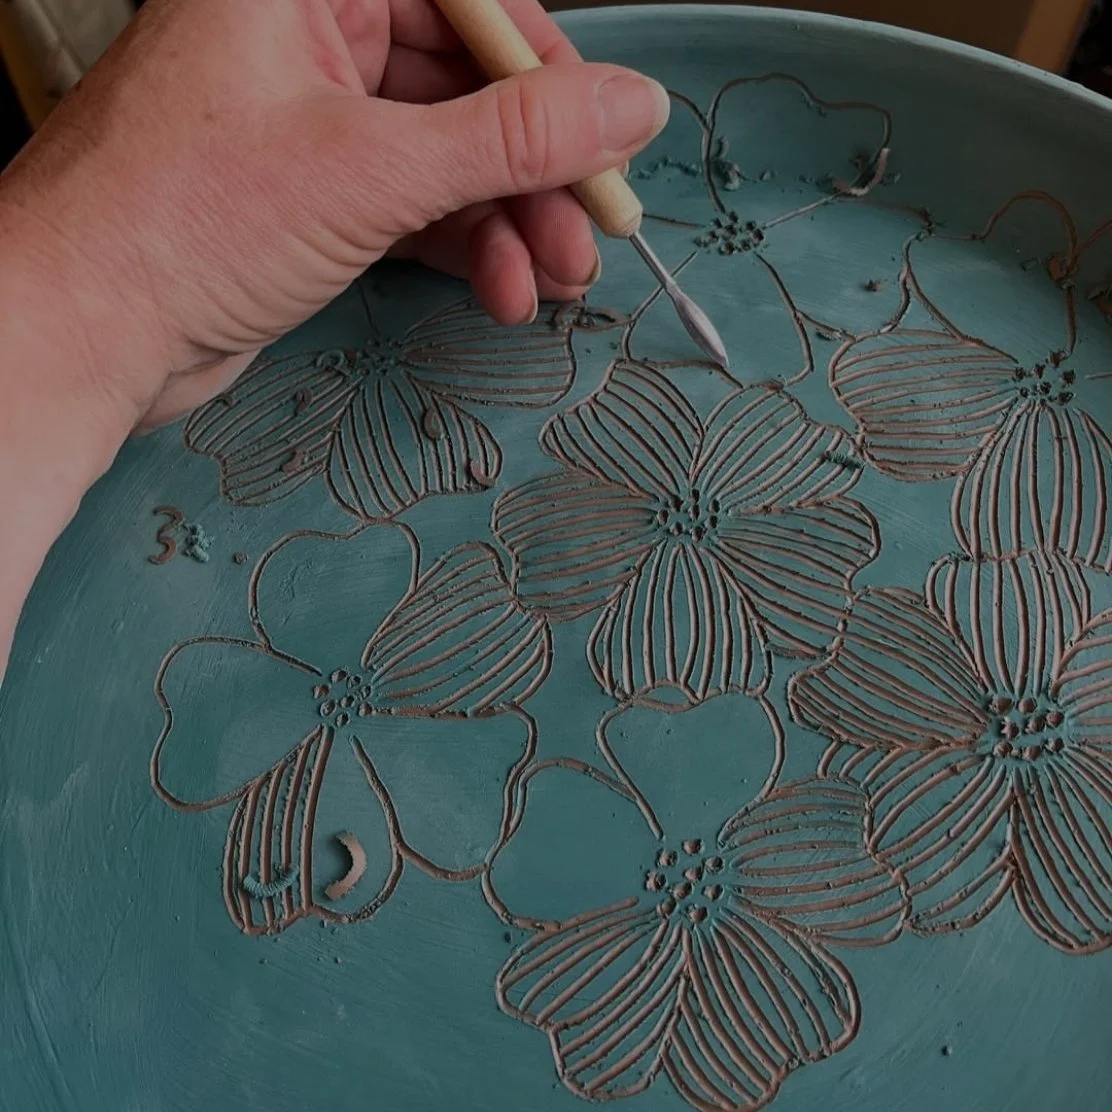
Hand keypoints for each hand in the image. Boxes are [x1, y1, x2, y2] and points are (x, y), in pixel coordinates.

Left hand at [0, 0, 668, 431]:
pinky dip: (463, 247)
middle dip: (535, 170)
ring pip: (447, 156)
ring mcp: (311, 123)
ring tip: (547, 280)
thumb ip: (512, 140)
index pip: (468, 0)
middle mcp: (308, 38)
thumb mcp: (372, 171)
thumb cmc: (176, 223)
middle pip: (465, 86)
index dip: (548, 69)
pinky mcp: (312, 199)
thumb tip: (625, 106)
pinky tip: (498, 288)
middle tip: (588, 230)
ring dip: (508, 222)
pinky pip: (415, 206)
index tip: (605, 135)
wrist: (84, 333)